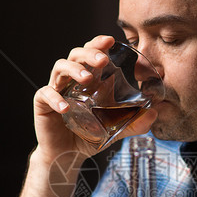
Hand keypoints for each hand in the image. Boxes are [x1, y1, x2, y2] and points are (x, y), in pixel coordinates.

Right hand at [36, 35, 156, 161]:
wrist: (66, 156)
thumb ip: (133, 122)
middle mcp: (70, 80)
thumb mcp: (113, 129)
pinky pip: (46, 94)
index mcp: (86, 79)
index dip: (98, 44)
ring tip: (87, 78)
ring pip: (60, 67)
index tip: (111, 40)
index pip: (90, 54)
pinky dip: (55, 98)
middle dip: (89, 53)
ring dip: (74, 70)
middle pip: (75, 55)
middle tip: (103, 60)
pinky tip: (65, 107)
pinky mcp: (42, 103)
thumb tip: (154, 114)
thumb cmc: (87, 137)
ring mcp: (55, 89)